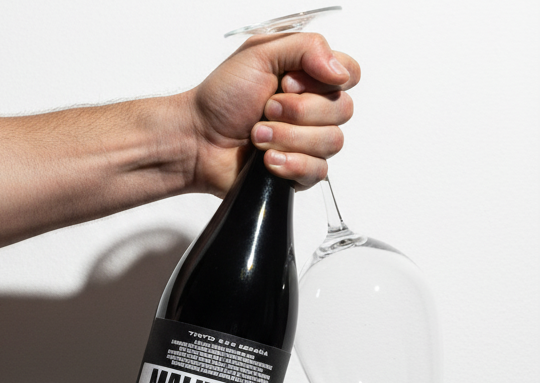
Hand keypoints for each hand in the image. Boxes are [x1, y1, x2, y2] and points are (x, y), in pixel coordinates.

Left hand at [189, 33, 359, 195]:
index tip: (287, 83)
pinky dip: (290, 164)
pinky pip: (318, 172)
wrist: (196, 139)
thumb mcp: (260, 53)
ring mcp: (306, 143)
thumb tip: (341, 71)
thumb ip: (307, 47)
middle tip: (265, 110)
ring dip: (288, 138)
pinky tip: (267, 160)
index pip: (349, 74)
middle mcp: (312, 110)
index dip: (323, 81)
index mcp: (308, 78)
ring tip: (257, 135)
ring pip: (332, 142)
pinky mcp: (298, 172)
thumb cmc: (220, 98)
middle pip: (342, 111)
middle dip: (298, 111)